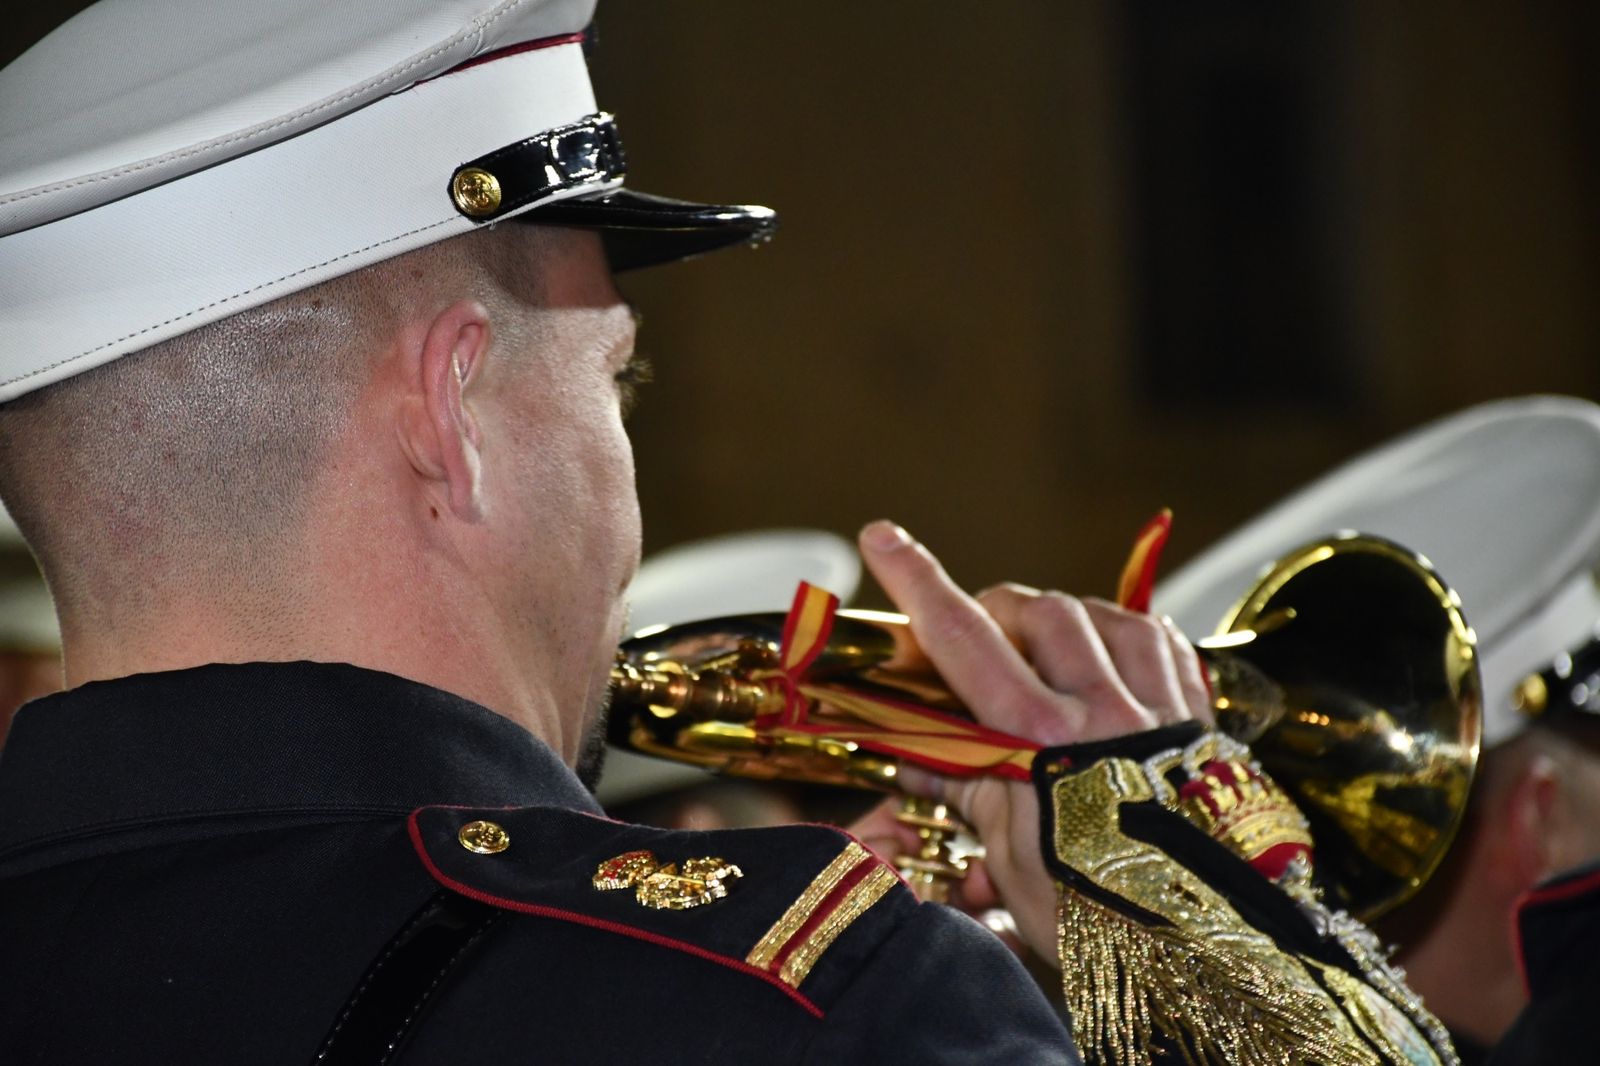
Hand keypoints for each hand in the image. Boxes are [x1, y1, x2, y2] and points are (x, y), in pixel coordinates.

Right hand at [855, 520, 1211, 961]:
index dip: (918, 584)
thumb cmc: (1103, 923)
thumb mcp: (1013, 860)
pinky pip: (1159, 641)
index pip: (964, 641)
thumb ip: (965, 790)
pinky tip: (1106, 646)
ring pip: (1100, 615)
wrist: (1212, 957)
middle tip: (970, 632)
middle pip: (1037, 613)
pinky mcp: (1201, 719)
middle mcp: (1105, 711)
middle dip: (993, 609)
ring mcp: (1161, 709)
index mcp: (1044, 744)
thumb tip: (912, 754)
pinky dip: (1123, 631)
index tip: (881, 538)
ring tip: (1036, 642)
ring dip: (1057, 616)